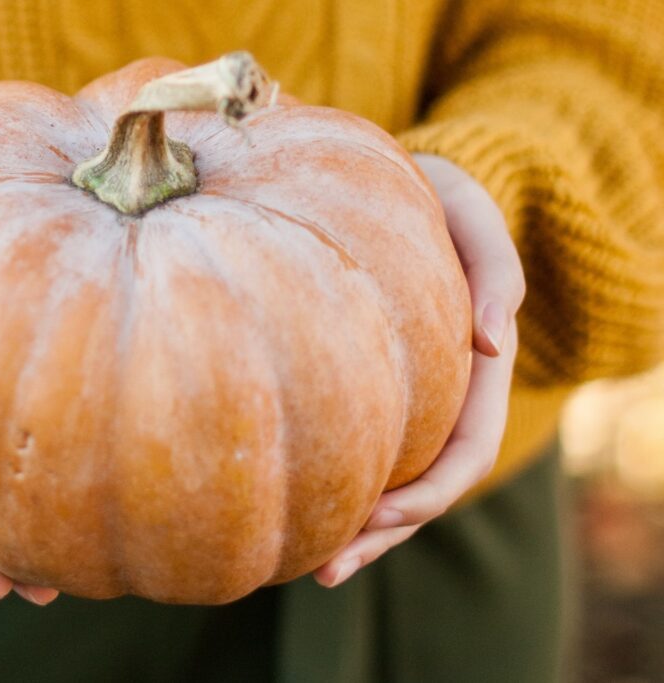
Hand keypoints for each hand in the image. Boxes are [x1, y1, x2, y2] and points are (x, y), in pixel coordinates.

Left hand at [314, 154, 524, 587]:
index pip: (464, 452)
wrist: (387, 187)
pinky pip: (348, 448)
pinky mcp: (356, 389)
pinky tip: (285, 511)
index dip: (430, 493)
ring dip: (353, 531)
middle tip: (327, 569)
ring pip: (383, 482)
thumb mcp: (471, 215)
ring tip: (307, 569)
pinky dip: (325, 485)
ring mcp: (400, 401)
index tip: (383, 516)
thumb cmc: (432, 198)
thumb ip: (495, 271)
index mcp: (471, 372)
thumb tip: (493, 346)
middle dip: (381, 533)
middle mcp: (438, 398)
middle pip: (421, 489)